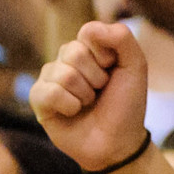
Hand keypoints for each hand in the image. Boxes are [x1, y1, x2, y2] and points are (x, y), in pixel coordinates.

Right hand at [30, 21, 149, 170]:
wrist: (118, 143)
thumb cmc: (126, 106)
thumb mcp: (135, 67)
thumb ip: (122, 37)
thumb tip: (90, 29)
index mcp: (88, 48)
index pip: (88, 33)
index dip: (105, 55)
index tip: (113, 71)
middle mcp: (66, 59)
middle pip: (73, 52)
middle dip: (95, 78)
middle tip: (100, 92)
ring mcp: (50, 78)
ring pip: (63, 74)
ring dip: (84, 95)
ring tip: (88, 104)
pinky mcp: (38, 99)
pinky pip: (48, 92)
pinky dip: (69, 106)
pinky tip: (73, 113)